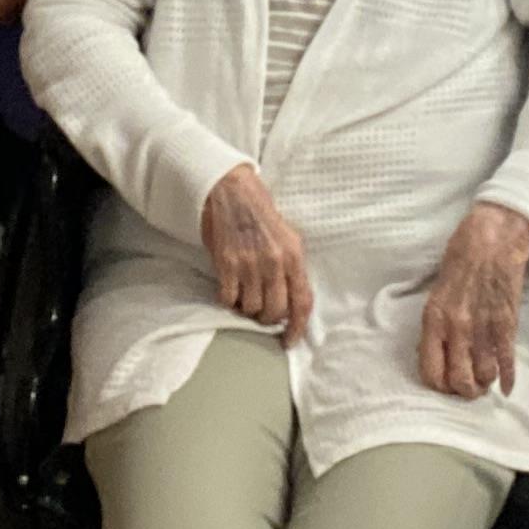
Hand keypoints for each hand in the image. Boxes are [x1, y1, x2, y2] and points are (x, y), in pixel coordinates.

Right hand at [201, 164, 314, 342]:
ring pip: (251, 307)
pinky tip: (229, 290)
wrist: (230, 188)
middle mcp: (274, 261)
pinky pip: (229, 298)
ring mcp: (249, 263)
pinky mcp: (226, 263)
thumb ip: (290, 266)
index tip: (289, 340)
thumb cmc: (259, 212)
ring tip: (244, 296)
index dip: (298, 327)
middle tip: (261, 312)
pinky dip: (229, 300)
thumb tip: (290, 300)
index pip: (302, 301)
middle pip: (275, 311)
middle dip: (267, 318)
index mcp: (294, 254)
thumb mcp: (286, 236)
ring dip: (247, 309)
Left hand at [417, 202, 528, 397]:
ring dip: (485, 383)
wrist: (493, 237)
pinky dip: (508, 378)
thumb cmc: (462, 257)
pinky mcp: (506, 324)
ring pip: (483, 375)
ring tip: (485, 381)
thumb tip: (436, 350)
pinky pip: (506, 361)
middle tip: (469, 387)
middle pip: (458, 380)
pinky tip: (507, 387)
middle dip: (464, 390)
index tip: (446, 385)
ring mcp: (482, 327)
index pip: (430, 371)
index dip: (439, 386)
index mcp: (433, 318)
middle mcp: (456, 328)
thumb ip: (436, 322)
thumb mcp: (437, 290)